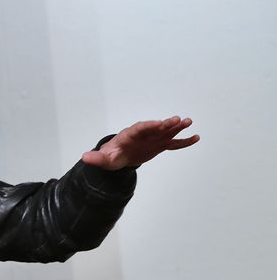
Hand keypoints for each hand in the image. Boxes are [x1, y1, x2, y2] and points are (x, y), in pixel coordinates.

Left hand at [81, 116, 198, 170]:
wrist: (118, 157)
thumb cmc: (110, 156)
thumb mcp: (103, 159)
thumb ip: (96, 158)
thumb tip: (84, 158)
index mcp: (129, 135)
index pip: (139, 128)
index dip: (148, 126)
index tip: (158, 123)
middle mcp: (143, 133)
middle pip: (155, 127)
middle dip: (165, 124)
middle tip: (178, 119)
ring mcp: (152, 138)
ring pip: (166, 132)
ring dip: (177, 128)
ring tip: (189, 122)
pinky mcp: (159, 145)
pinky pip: (173, 143)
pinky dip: (183, 141)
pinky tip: (195, 138)